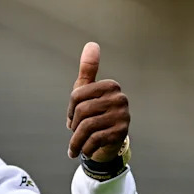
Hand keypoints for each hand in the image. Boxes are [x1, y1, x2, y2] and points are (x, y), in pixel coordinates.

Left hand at [66, 42, 129, 161]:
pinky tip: (88, 149)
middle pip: (82, 111)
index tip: (73, 117)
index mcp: (110, 86)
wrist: (108, 144)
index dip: (71, 109)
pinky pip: (93, 139)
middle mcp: (120, 98)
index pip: (77, 95)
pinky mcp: (121, 133)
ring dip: (76, 140)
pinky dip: (86, 147)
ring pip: (86, 126)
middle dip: (74, 125)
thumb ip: (88, 69)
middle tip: (75, 132)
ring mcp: (123, 116)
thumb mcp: (88, 91)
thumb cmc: (95, 113)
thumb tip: (91, 44)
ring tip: (76, 146)